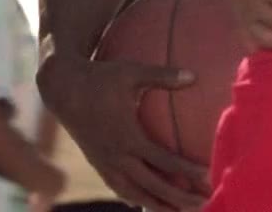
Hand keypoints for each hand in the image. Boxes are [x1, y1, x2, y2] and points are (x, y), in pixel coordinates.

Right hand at [39, 49, 206, 209]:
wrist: (63, 88)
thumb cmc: (101, 77)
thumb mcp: (132, 72)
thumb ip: (163, 76)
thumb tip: (194, 76)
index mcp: (127, 136)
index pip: (163, 160)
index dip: (186, 171)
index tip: (208, 177)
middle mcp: (116, 155)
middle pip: (151, 185)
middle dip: (177, 198)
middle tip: (204, 205)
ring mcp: (105, 162)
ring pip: (133, 193)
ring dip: (156, 205)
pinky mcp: (97, 163)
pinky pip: (118, 187)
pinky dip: (133, 198)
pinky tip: (145, 204)